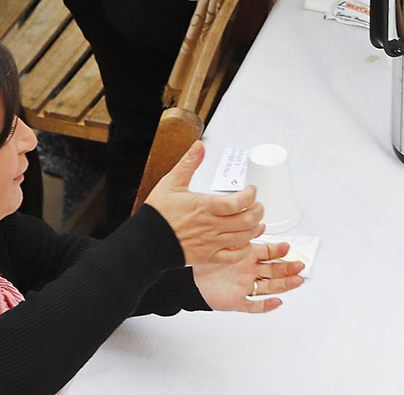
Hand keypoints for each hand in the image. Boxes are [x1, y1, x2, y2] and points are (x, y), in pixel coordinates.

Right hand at [143, 142, 266, 265]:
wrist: (145, 242)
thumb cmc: (158, 214)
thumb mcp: (171, 183)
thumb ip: (188, 164)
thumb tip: (199, 146)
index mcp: (204, 206)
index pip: (238, 202)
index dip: (251, 195)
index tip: (252, 190)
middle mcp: (211, 225)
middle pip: (246, 220)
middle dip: (258, 211)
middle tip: (258, 205)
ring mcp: (211, 243)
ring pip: (243, 237)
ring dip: (255, 228)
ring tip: (256, 221)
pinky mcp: (208, 257)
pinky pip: (233, 256)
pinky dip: (244, 250)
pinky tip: (245, 242)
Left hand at [192, 240, 305, 312]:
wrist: (189, 278)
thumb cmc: (208, 260)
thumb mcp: (227, 244)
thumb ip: (245, 235)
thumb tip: (260, 224)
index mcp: (248, 256)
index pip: (269, 253)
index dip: (279, 251)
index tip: (288, 247)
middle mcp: (249, 271)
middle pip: (274, 271)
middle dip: (288, 268)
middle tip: (300, 265)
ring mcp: (245, 286)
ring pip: (269, 287)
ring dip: (284, 285)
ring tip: (297, 281)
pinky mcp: (237, 301)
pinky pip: (253, 305)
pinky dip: (265, 305)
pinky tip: (276, 302)